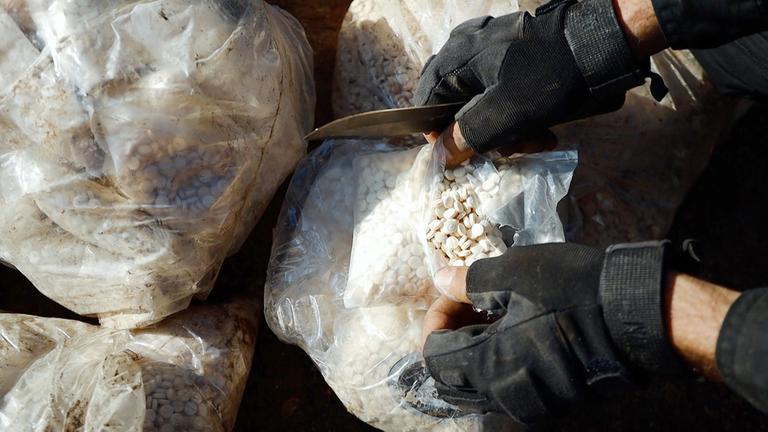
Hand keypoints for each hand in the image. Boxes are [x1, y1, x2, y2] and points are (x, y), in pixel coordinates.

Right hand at [415, 0, 651, 156]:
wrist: (602, 44)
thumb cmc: (550, 78)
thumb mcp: (505, 114)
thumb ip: (468, 136)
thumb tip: (440, 156)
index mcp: (457, 58)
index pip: (428, 101)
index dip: (440, 133)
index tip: (462, 154)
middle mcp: (468, 48)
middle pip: (458, 103)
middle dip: (483, 134)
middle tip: (509, 151)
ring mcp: (493, 48)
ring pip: (484, 100)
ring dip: (505, 129)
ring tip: (537, 140)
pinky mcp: (517, 54)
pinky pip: (504, 90)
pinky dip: (517, 112)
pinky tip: (542, 126)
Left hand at [422, 243, 630, 422]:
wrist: (640, 312)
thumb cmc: (575, 289)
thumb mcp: (515, 272)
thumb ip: (470, 281)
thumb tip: (441, 280)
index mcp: (490, 367)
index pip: (434, 355)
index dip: (436, 319)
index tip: (453, 292)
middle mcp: (508, 394)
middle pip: (454, 376)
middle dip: (452, 336)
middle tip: (469, 302)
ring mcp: (535, 402)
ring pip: (483, 384)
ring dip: (476, 348)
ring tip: (495, 312)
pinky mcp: (560, 401)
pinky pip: (513, 387)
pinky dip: (503, 360)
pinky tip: (519, 328)